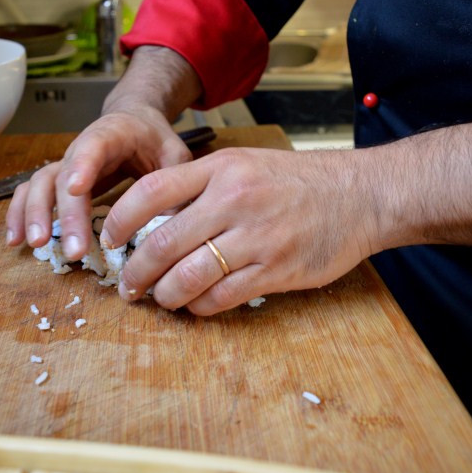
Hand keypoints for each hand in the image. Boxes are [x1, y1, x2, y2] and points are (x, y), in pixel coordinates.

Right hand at [5, 46, 203, 258]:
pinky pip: (31, 194)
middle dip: (66, 215)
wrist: (134, 122)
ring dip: (35, 215)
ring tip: (37, 245)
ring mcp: (66, 166)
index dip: (83, 166)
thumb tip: (173, 225)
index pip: (94, 145)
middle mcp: (81, 149)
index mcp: (113, 134)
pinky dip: (19, 215)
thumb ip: (175, 184)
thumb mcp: (175, 156)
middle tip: (74, 250)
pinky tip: (16, 242)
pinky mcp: (58, 182)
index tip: (77, 189)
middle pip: (65, 177)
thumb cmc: (155, 140)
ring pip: (40, 185)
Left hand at [100, 147, 380, 314]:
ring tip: (159, 299)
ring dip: (165, 295)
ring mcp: (257, 237)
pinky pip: (222, 296)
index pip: (152, 191)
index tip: (109, 239)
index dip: (120, 219)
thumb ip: (202, 188)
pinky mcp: (277, 269)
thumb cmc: (299, 182)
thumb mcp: (246, 166)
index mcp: (221, 170)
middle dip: (136, 271)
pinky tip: (195, 305)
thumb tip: (156, 220)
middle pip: (163, 242)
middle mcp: (234, 200)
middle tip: (128, 285)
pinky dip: (200, 307)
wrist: (361, 195)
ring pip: (189, 276)